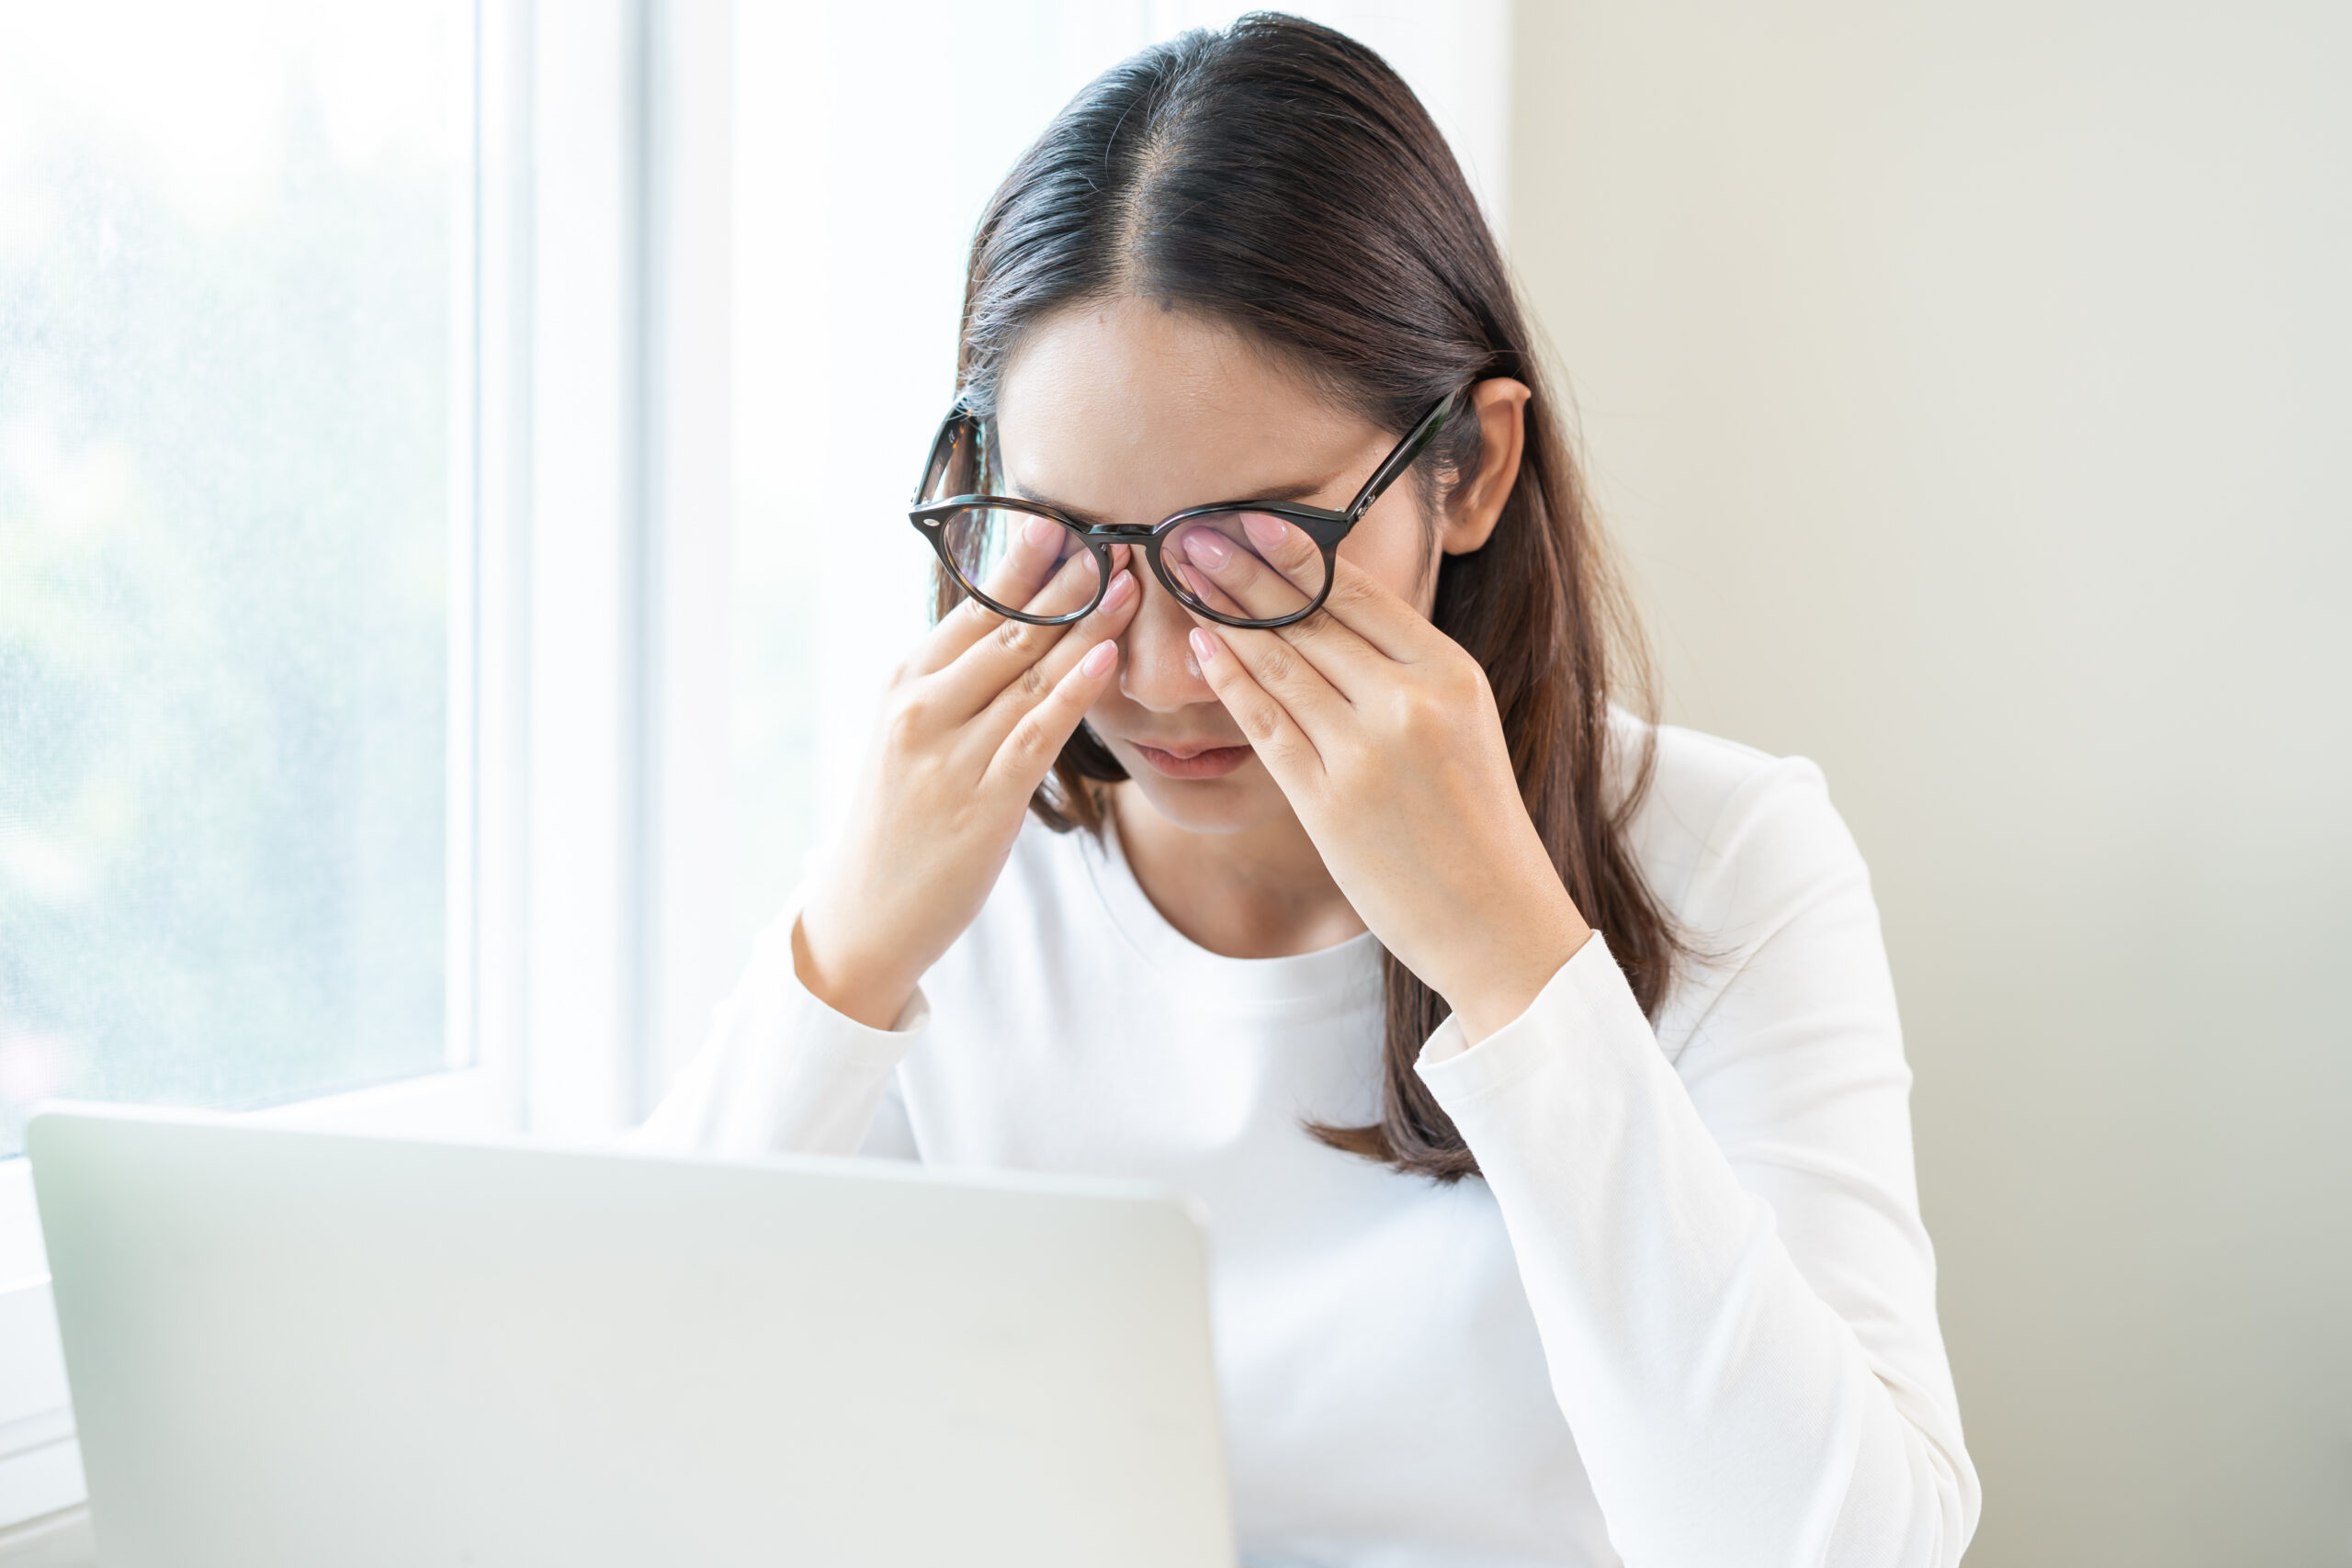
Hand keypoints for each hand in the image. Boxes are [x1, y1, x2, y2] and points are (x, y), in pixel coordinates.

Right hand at [796, 526, 1138, 1027]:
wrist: (864, 912)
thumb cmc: (899, 821)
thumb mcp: (912, 735)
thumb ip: (957, 684)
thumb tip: (1015, 631)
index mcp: (905, 680)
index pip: (973, 605)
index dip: (1024, 562)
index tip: (1067, 520)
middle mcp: (922, 706)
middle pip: (1007, 628)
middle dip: (1067, 581)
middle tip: (1116, 535)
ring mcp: (950, 753)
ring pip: (1029, 673)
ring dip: (1086, 624)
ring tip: (1130, 582)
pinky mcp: (982, 801)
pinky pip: (1037, 733)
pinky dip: (1074, 691)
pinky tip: (1106, 658)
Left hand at [1174, 527, 1590, 1043]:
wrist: (1497, 921)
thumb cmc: (1477, 824)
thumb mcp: (1465, 725)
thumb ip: (1407, 673)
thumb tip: (1334, 616)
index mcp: (1451, 674)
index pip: (1360, 595)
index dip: (1296, 553)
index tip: (1249, 520)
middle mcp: (1409, 703)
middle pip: (1312, 619)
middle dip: (1244, 572)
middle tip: (1192, 532)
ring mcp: (1366, 752)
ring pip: (1281, 665)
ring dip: (1225, 614)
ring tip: (1184, 577)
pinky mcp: (1329, 802)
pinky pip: (1267, 726)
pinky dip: (1230, 682)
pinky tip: (1201, 649)